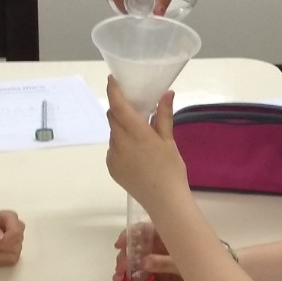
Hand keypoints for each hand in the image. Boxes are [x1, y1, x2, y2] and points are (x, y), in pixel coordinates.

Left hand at [105, 81, 188, 211]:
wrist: (164, 201)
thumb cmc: (171, 169)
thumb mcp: (169, 141)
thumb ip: (163, 116)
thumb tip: (166, 93)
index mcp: (137, 133)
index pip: (118, 106)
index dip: (113, 91)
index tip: (112, 79)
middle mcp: (120, 143)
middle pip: (113, 118)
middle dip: (119, 109)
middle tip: (133, 108)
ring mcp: (113, 156)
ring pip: (113, 134)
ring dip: (121, 129)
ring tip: (139, 137)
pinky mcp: (111, 167)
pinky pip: (113, 149)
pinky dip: (121, 144)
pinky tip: (136, 154)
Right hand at [113, 228, 185, 280]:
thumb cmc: (201, 263)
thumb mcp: (186, 261)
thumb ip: (164, 262)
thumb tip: (143, 263)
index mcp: (167, 235)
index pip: (144, 230)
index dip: (129, 235)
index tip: (119, 246)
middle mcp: (162, 246)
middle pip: (137, 248)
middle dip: (125, 258)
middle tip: (120, 271)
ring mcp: (161, 261)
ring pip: (138, 262)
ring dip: (126, 270)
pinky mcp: (164, 275)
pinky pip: (145, 275)